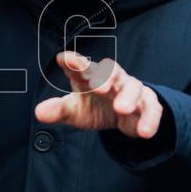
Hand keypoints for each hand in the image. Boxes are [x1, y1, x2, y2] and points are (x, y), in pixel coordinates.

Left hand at [34, 51, 161, 138]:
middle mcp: (111, 78)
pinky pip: (151, 108)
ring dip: (128, 96)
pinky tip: (143, 132)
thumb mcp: (75, 111)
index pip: (80, 66)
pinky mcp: (147, 103)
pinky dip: (149, 119)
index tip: (63, 59)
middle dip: (105, 77)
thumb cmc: (93, 107)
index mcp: (89, 76)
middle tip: (99, 87)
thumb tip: (39, 112)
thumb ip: (58, 110)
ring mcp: (131, 88)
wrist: (121, 117)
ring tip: (121, 109)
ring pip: (133, 87)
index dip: (73, 62)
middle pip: (110, 71)